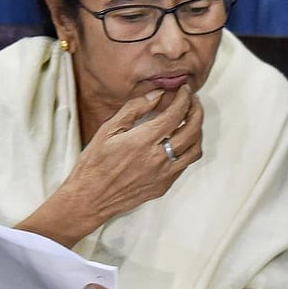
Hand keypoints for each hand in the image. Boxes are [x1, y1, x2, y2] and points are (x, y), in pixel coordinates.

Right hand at [18, 85, 203, 246]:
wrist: (90, 198)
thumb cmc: (94, 163)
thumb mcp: (108, 130)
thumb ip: (135, 109)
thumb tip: (157, 94)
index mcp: (142, 141)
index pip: (175, 115)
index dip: (184, 99)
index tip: (185, 90)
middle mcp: (158, 158)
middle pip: (192, 130)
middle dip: (197, 111)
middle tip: (193, 101)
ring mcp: (164, 174)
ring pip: (195, 149)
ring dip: (198, 131)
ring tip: (191, 119)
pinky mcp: (165, 185)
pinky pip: (186, 163)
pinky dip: (189, 148)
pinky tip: (182, 140)